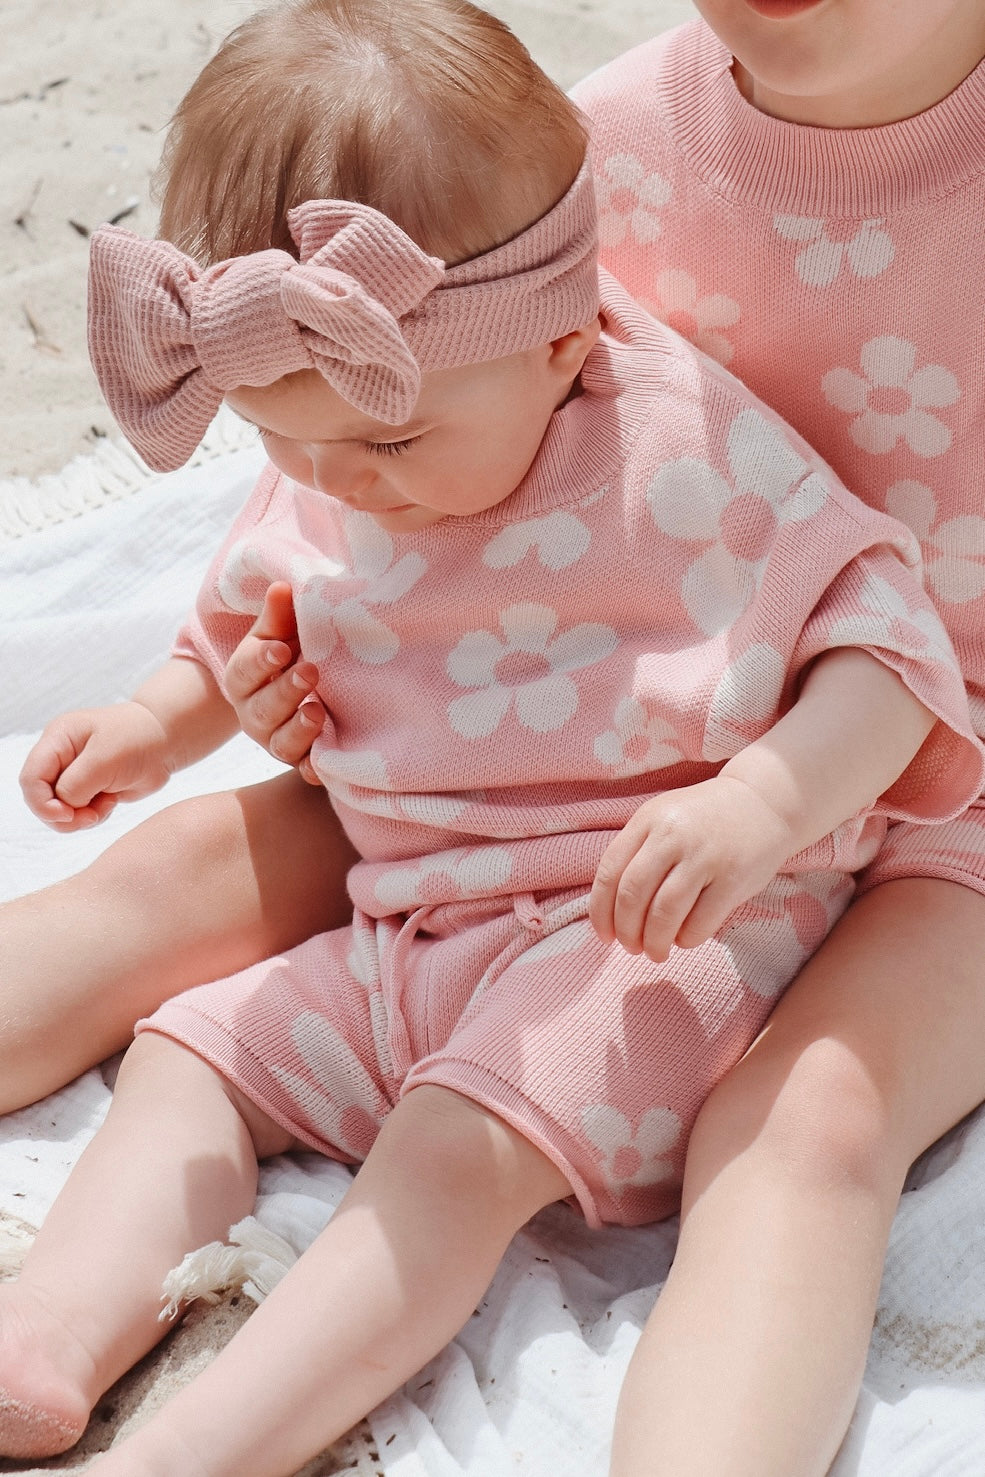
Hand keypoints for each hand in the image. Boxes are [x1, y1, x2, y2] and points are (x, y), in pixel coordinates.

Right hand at [19, 702, 173, 830]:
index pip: (30, 778)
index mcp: (57, 740)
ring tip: (106, 805)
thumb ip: (76, 785)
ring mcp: (72, 775)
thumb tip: (64, 806)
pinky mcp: (87, 789)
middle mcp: (60, 758)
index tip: (67, 815)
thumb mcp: (105, 760)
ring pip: (59, 811)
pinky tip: (111, 803)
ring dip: (80, 817)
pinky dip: (93, 816)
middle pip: (41, 799)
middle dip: (63, 815)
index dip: (42, 803)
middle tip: (91, 817)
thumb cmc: (138, 739)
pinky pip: (78, 814)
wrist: (166, 741)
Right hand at [223, 582, 324, 783]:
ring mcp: (276, 739)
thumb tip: (283, 586)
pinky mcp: (300, 759)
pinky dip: (313, 768)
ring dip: (298, 729)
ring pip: (280, 742)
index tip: (279, 648)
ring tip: (317, 713)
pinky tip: (322, 765)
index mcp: (244, 678)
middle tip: (310, 672)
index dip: (261, 660)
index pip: (245, 669)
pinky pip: (304, 768)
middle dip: (285, 691)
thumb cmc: (291, 653)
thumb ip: (281, 615)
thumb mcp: (282, 634)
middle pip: (262, 707)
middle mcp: (255, 712)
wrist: (302, 692)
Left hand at [589, 776, 797, 962]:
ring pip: (664, 913)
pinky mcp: (734, 879)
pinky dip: (686, 939)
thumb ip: (636, 852)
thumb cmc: (704, 820)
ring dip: (654, 942)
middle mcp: (673, 835)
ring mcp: (705, 856)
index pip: (610, 872)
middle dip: (626, 932)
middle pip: (633, 896)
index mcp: (648, 819)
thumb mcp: (664, 819)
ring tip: (656, 952)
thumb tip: (609, 910)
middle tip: (631, 948)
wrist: (764, 802)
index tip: (604, 936)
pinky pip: (700, 922)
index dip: (600, 911)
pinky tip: (685, 939)